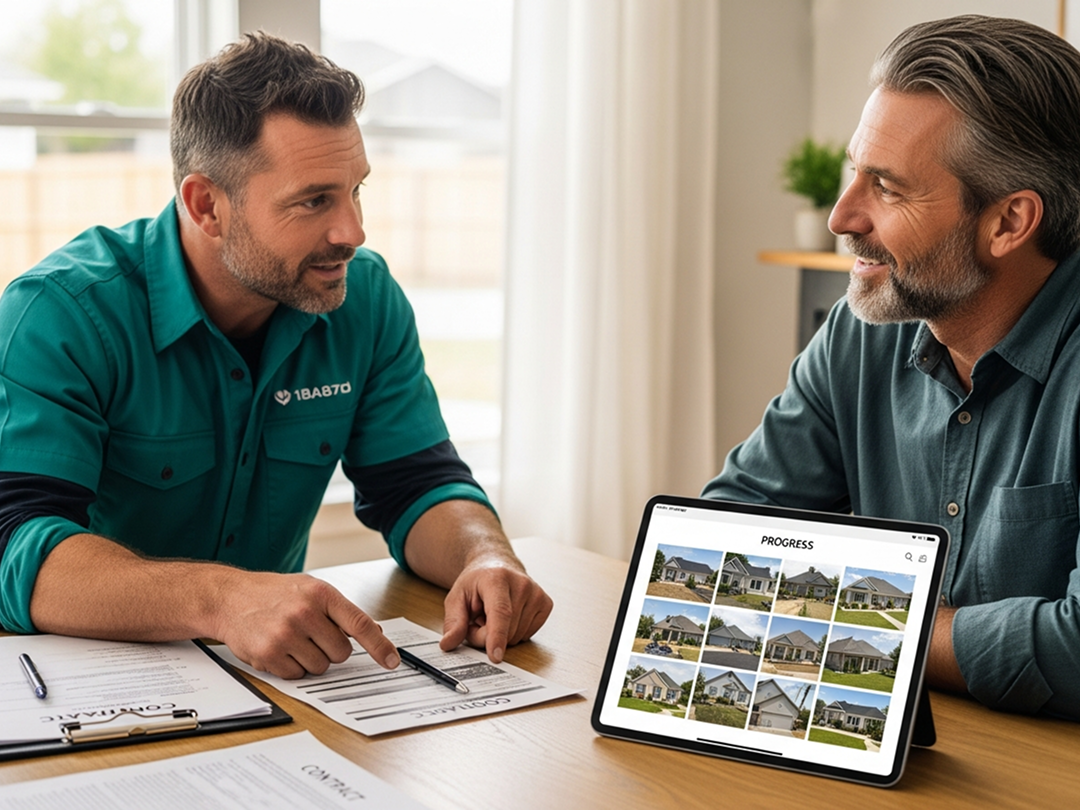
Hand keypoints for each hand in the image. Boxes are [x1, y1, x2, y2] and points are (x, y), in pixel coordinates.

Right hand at [215, 571, 400, 678]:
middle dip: (331, 649)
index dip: (379, 646)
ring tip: (293, 639)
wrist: (231, 598)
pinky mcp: (268, 654)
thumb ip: (341, 611)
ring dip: (311, 659)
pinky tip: (280, 648)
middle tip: (312, 635)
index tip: (392, 661)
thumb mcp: (311, 590)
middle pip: (341, 653)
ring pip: (320, 667)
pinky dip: (292, 667)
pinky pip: (297, 675)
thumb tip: (375, 631)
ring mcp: (285, 635)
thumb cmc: (275, 594)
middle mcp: (304, 613)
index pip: (360, 624)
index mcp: (321, 594)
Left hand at [439, 560, 552, 661]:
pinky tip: (510, 616)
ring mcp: (537, 593)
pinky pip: (528, 635)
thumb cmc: (477, 582)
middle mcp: (521, 583)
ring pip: (517, 636)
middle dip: (487, 635)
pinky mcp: (546, 603)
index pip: (500, 612)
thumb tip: (448, 644)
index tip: (495, 656)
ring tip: (494, 616)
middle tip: (479, 619)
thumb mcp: (456, 598)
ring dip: (501, 635)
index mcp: (497, 578)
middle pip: (506, 630)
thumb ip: (453, 622)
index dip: (496, 636)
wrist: (496, 564)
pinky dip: (515, 632)